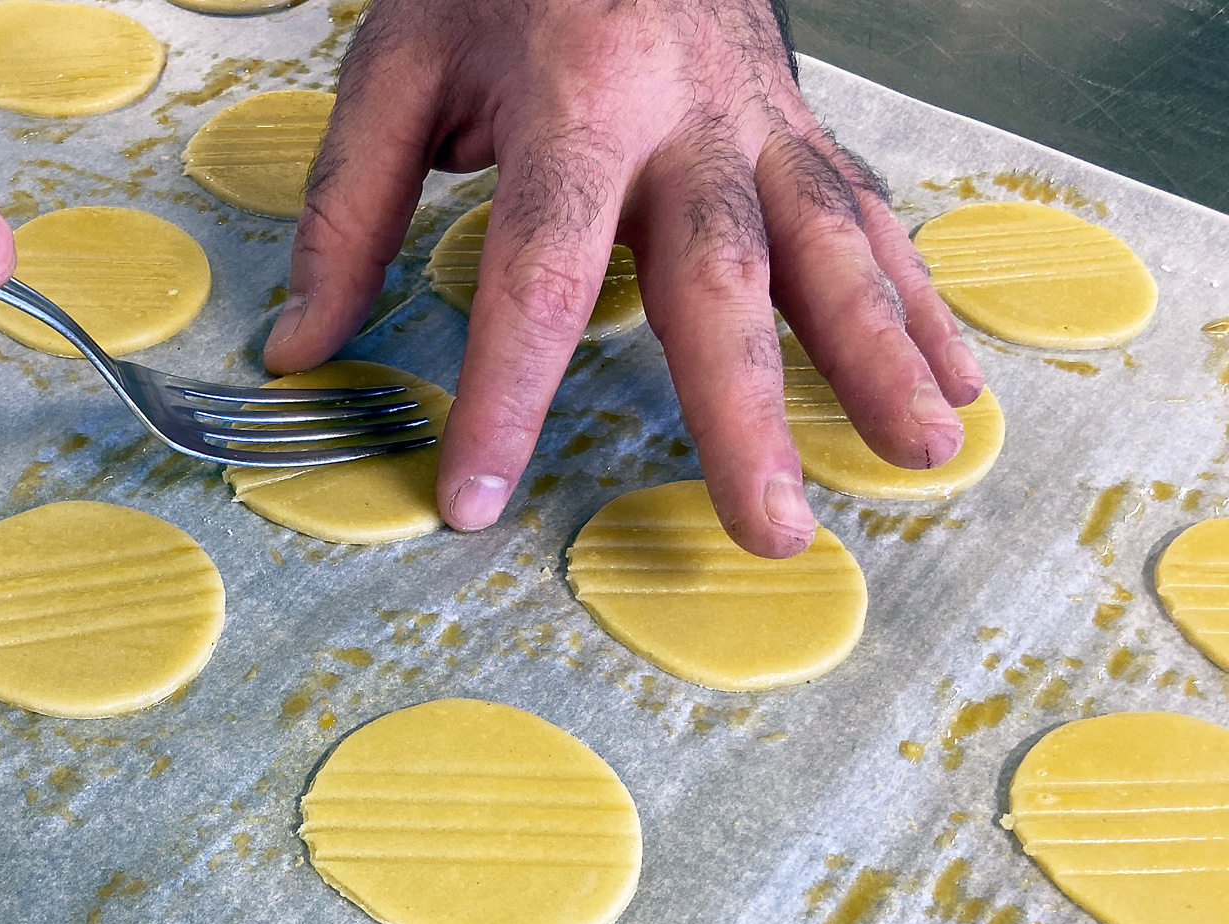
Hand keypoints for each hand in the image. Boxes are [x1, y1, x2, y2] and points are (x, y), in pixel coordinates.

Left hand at [263, 0, 986, 557]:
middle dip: (745, 413)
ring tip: (920, 459)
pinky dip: (914, 300)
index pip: (539, 272)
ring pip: (829, 248)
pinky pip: (864, 218)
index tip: (474, 501)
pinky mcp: (797, 126)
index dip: (506, 394)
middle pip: (718, 279)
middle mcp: (685, 117)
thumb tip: (298, 352)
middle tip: (770, 530)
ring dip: (879, 358)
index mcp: (574, 102)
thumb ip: (347, 211)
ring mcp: (760, 120)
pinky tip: (952, 381)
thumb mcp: (395, 66)